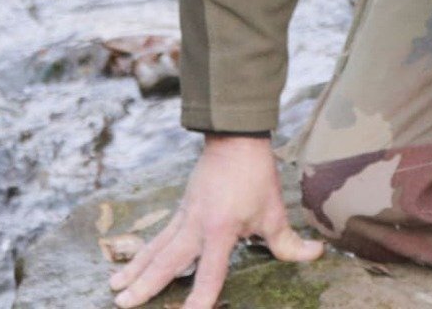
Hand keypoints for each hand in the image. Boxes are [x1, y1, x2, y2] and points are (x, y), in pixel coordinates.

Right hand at [108, 134, 322, 307]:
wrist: (234, 139)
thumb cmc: (255, 175)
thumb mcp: (275, 211)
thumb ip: (289, 241)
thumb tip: (316, 255)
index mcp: (221, 229)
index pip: (209, 272)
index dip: (200, 298)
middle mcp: (196, 225)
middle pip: (167, 262)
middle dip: (146, 285)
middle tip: (123, 304)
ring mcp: (184, 217)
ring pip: (156, 249)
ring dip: (135, 270)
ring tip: (115, 289)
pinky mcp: (180, 211)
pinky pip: (158, 238)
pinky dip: (141, 254)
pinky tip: (127, 266)